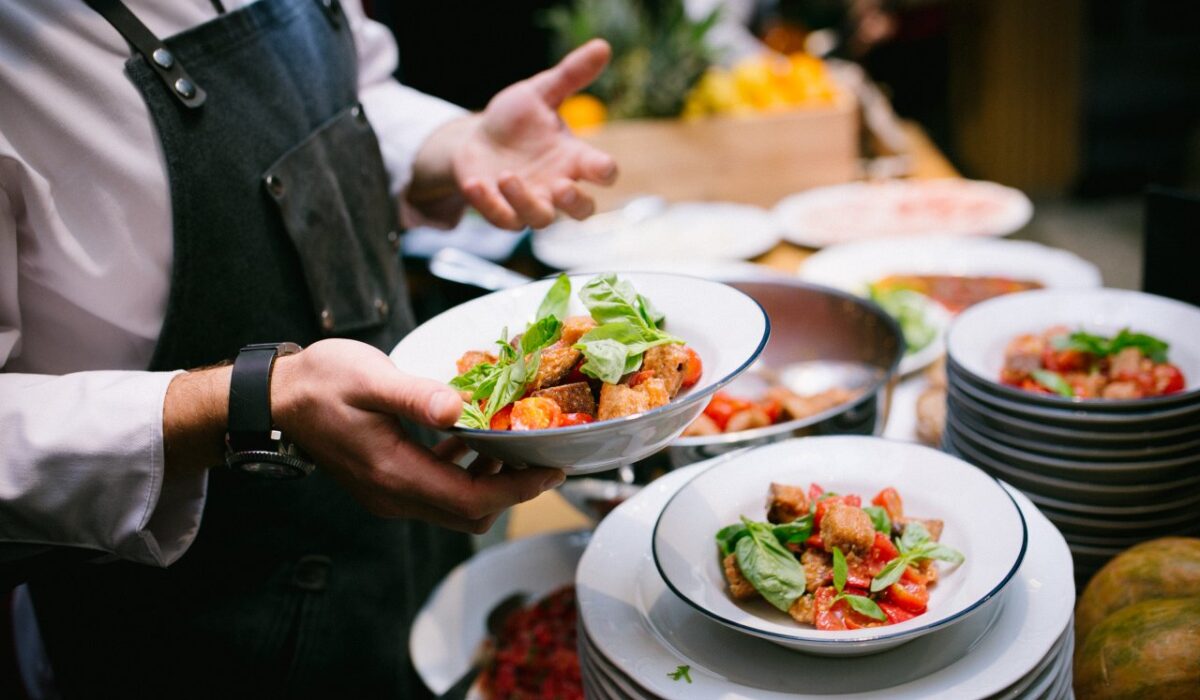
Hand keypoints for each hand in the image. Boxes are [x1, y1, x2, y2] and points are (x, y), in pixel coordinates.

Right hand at [269, 339, 564, 532]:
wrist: (275, 398)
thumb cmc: (320, 381)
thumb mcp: (370, 379)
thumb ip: (415, 397)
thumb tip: (459, 407)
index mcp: (395, 474)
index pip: (473, 499)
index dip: (519, 489)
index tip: (553, 469)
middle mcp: (394, 495)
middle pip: (471, 513)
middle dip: (512, 489)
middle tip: (540, 452)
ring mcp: (389, 494)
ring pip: (456, 507)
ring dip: (490, 482)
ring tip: (512, 441)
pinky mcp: (386, 483)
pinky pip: (438, 492)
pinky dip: (464, 473)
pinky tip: (470, 439)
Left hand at [408, 40, 617, 229]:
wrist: (477, 138)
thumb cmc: (516, 120)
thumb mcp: (539, 93)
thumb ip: (570, 75)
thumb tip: (602, 46)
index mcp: (574, 158)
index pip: (602, 172)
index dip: (605, 172)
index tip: (601, 167)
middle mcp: (557, 186)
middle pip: (582, 211)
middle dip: (575, 204)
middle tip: (562, 187)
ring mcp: (530, 202)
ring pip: (541, 220)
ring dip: (525, 202)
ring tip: (506, 175)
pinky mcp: (501, 210)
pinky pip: (501, 219)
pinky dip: (487, 204)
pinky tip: (475, 183)